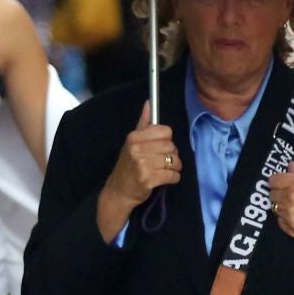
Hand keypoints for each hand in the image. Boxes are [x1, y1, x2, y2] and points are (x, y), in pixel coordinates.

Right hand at [97, 101, 179, 238]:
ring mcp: (142, 165)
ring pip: (174, 161)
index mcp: (134, 137)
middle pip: (171, 146)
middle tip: (162, 162)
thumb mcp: (132, 142)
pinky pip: (173, 175)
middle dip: (171, 155)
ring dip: (174, 168)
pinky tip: (165, 179)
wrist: (119, 191)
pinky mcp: (148, 180)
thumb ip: (143, 123)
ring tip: (164, 170)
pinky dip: (173, 178)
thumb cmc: (129, 165)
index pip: (165, 131)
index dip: (167, 140)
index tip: (160, 147)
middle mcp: (137, 149)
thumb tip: (149, 103)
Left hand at [269, 165, 293, 276]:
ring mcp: (288, 215)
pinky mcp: (288, 229)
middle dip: (279, 193)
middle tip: (289, 195)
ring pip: (274, 207)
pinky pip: (279, 219)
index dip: (278, 181)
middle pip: (272, 193)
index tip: (282, 182)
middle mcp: (290, 200)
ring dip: (281, 205)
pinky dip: (284, 218)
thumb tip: (290, 166)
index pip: (274, 180)